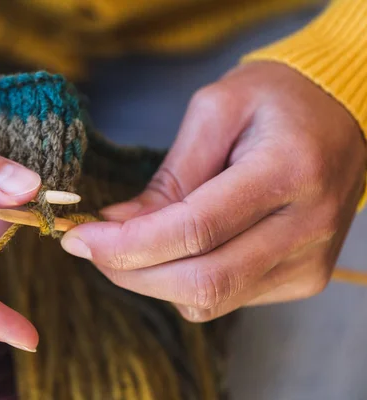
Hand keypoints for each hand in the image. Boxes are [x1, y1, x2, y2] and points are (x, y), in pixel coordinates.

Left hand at [61, 61, 365, 321]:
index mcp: (288, 171)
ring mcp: (308, 262)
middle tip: (90, 248)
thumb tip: (118, 224)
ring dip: (151, 280)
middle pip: (201, 281)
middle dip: (129, 272)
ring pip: (210, 300)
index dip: (127, 244)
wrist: (340, 116)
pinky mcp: (302, 279)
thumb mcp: (215, 111)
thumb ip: (170, 175)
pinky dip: (183, 282)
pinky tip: (172, 251)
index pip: (195, 230)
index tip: (78, 238)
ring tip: (125, 247)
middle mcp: (306, 227)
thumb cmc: (273, 100)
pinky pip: (226, 299)